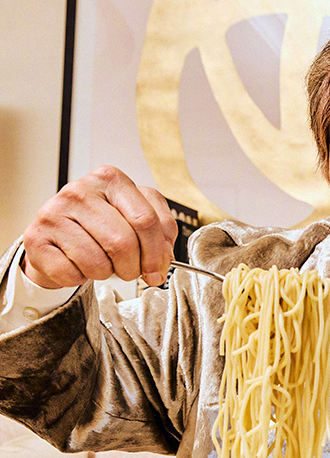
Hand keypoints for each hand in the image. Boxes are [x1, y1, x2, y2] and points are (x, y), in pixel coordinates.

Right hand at [22, 166, 177, 288]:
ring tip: (100, 262)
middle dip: (132, 267)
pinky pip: (72, 273)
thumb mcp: (135, 218)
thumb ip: (160, 230)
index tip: (156, 270)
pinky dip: (79, 278)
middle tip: (128, 270)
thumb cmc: (100, 228)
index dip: (157, 253)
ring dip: (105, 273)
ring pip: (98, 262)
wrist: (59, 238)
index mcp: (110, 179)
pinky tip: (76, 264)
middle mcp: (80, 190)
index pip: (146, 219)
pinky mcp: (36, 238)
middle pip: (124, 242)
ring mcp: (54, 212)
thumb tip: (164, 255)